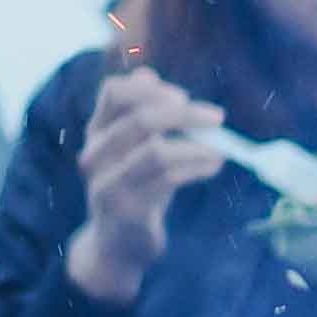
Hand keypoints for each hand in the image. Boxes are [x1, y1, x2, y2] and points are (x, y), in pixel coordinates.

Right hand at [63, 67, 224, 306]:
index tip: (181, 96)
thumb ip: (139, 112)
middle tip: (217, 117)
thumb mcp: (134, 147)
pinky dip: (197, 168)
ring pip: (157, 152)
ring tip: (220, 149)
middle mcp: (96, 154)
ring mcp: (108, 183)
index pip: (114, 93)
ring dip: (198, 146)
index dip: (150, 89)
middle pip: (142, 119)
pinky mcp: (127, 209)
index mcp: (97, 131)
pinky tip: (213, 166)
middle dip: (186, 114)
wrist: (117, 242)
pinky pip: (169, 181)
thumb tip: (146, 74)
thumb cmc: (133, 185)